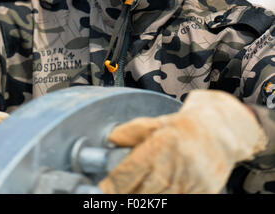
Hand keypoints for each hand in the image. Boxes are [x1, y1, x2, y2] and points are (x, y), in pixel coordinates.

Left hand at [99, 90, 266, 193]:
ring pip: (158, 201)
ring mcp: (189, 184)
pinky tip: (159, 194)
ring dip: (143, 198)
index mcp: (161, 146)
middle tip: (116, 192)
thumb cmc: (189, 127)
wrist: (223, 132)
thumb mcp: (160, 122)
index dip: (111, 185)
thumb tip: (111, 139)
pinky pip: (178, 203)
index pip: (127, 173)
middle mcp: (174, 167)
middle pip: (139, 193)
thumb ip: (134, 130)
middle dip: (125, 194)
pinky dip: (165, 200)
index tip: (101, 189)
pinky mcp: (201, 195)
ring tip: (132, 193)